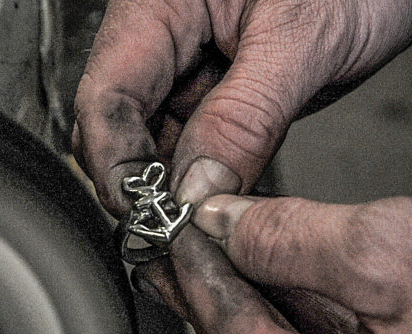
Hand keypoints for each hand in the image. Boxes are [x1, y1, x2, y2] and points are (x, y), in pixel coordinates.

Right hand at [73, 0, 411, 215]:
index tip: (145, 214)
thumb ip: (245, 117)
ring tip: (201, 229)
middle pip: (120, 129)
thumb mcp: (304, 39)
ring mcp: (189, 74)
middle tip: (174, 233)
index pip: (107, 97)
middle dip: (142, 186)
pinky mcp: (219, 100)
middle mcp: (164, 42)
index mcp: (159, 5)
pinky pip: (196, 151)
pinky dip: (205, 185)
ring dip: (174, 193)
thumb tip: (197, 188)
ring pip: (157, 148)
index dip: (116, 162)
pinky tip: (220, 207)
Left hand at [134, 181, 411, 333]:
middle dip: (219, 306)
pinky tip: (261, 280)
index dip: (208, 292)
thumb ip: (289, 240)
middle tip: (179, 259)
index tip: (182, 245)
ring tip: (205, 264)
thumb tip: (222, 226)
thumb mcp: (395, 246)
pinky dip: (292, 319)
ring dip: (250, 310)